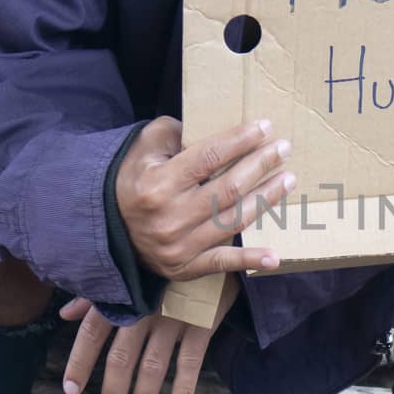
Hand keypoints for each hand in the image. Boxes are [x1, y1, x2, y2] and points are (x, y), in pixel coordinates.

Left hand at [60, 273, 241, 393]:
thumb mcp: (129, 272)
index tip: (71, 389)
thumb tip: (65, 315)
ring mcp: (173, 317)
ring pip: (153, 366)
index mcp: (123, 296)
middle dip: (113, 392)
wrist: (214, 246)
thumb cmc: (164, 262)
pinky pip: (190, 362)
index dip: (79, 362)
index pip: (92, 333)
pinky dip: (184, 388)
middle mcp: (143, 309)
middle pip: (121, 358)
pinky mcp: (201, 323)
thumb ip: (96, 295)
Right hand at [116, 116, 294, 280]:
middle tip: (284, 148)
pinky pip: (222, 263)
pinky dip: (249, 261)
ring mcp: (179, 245)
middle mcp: (170, 216)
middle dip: (260, 164)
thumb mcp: (143, 147)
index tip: (265, 127)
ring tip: (288, 179)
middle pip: (228, 188)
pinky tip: (275, 256)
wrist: (105, 229)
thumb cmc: (132, 181)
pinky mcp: (185, 267)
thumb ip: (175, 133)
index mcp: (158, 183)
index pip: (209, 157)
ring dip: (266, 199)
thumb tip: (213, 130)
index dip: (240, 140)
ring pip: (233, 220)